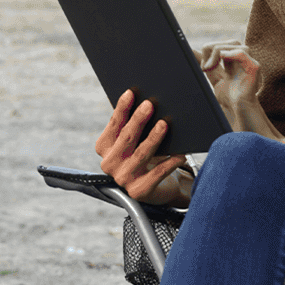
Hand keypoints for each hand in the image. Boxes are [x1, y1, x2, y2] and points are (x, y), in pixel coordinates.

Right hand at [94, 89, 191, 204]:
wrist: (155, 188)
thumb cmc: (145, 156)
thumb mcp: (135, 141)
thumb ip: (134, 125)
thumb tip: (148, 103)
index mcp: (104, 148)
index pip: (114, 125)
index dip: (122, 109)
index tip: (131, 93)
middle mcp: (109, 164)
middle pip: (126, 138)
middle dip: (138, 120)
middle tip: (149, 105)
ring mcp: (123, 179)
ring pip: (141, 154)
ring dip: (153, 138)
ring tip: (164, 124)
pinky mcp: (139, 191)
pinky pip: (157, 173)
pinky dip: (169, 162)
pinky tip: (180, 153)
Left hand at [198, 40, 282, 140]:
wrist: (238, 110)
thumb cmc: (229, 97)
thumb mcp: (213, 77)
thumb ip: (205, 64)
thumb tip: (191, 51)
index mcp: (234, 60)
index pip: (221, 46)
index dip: (208, 51)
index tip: (201, 65)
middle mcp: (243, 59)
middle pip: (226, 43)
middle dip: (210, 50)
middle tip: (203, 68)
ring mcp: (250, 62)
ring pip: (233, 44)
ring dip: (216, 52)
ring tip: (208, 68)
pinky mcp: (254, 67)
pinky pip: (241, 52)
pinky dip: (227, 54)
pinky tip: (218, 63)